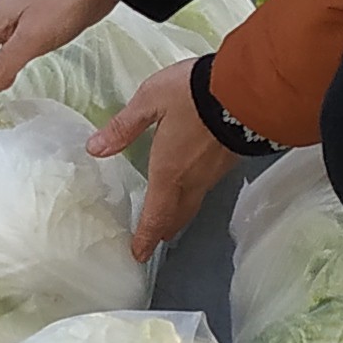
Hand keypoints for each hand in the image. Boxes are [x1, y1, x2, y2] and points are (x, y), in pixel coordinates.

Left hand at [94, 58, 241, 262]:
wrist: (248, 88)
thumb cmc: (194, 94)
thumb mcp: (150, 100)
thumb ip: (124, 126)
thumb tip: (94, 149)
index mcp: (169, 172)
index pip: (155, 215)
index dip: (145, 238)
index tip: (138, 254)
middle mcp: (193, 179)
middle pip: (177, 215)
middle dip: (163, 229)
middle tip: (154, 239)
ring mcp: (215, 172)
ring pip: (194, 201)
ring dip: (180, 213)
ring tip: (170, 217)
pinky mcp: (231, 160)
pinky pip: (207, 185)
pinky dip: (195, 193)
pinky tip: (193, 183)